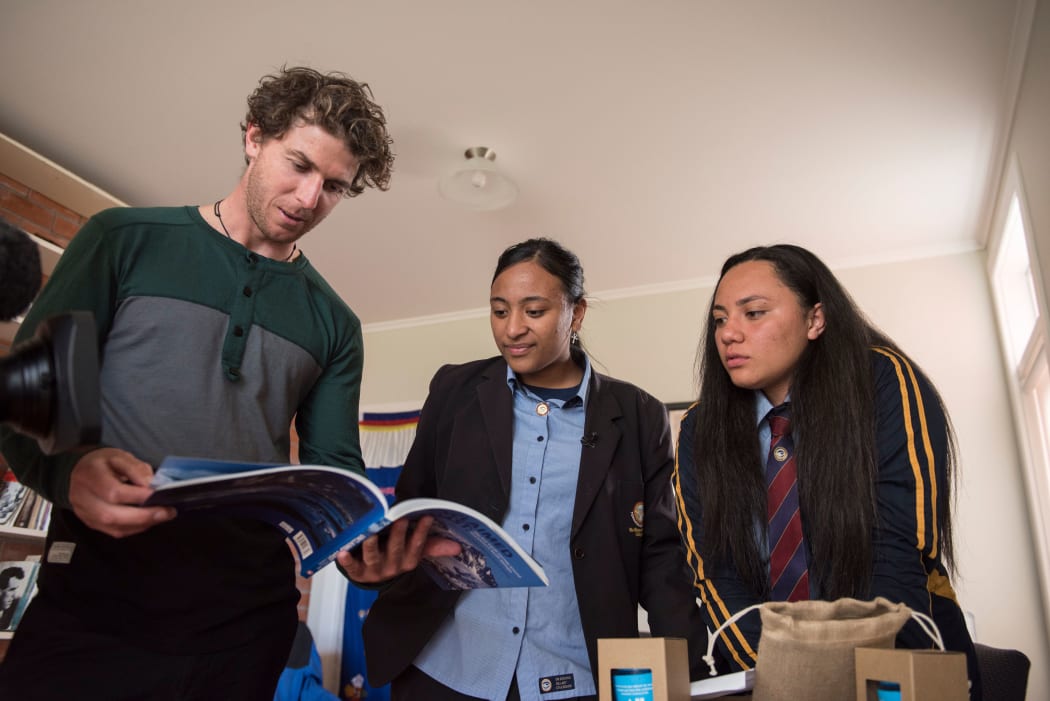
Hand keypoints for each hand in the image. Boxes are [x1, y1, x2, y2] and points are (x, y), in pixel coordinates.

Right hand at [68, 447, 176, 537]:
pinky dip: (135, 528)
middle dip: (143, 516)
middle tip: (167, 512)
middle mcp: (82, 497)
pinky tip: (149, 521)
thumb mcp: (120, 456)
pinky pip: (114, 532)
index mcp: (89, 475)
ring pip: (113, 527)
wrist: (79, 472)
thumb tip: (151, 485)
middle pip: (111, 515)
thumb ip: (136, 469)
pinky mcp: (91, 523)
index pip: (113, 492)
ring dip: (142, 524)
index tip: (159, 495)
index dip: (138, 496)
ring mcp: (84, 513)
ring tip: (162, 516)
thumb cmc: (102, 463)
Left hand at [336, 515, 461, 583]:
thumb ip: (433, 546)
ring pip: (373, 557)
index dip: (422, 533)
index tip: (427, 516)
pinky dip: (347, 561)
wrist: (370, 575)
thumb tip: (458, 547)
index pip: (417, 547)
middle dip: (398, 535)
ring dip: (372, 545)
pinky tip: (342, 552)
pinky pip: (352, 568)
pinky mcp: (356, 572)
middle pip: (396, 550)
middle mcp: (392, 568)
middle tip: (400, 518)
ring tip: (371, 531)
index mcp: (407, 562)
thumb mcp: (414, 552)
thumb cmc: (395, 555)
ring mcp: (373, 571)